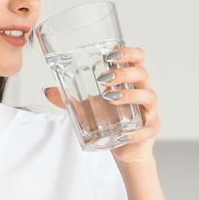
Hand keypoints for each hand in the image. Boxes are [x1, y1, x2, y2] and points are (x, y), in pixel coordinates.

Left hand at [43, 44, 159, 166]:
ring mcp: (149, 111)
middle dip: (124, 73)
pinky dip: (136, 131)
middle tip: (103, 79)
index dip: (128, 52)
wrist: (125, 147)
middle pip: (142, 73)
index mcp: (131, 81)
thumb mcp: (88, 107)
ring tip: (110, 97)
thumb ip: (71, 98)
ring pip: (149, 96)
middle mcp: (143, 92)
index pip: (137, 58)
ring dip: (130, 94)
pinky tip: (123, 133)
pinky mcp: (150, 130)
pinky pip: (148, 128)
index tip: (110, 54)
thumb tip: (48, 91)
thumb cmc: (111, 120)